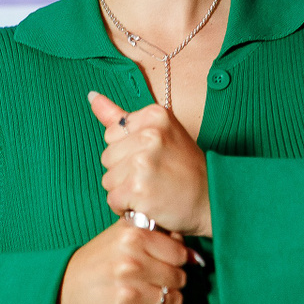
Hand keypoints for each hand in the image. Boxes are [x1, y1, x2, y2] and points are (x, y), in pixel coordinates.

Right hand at [58, 215, 190, 303]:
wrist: (63, 291)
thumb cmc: (97, 262)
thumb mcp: (121, 235)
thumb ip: (156, 235)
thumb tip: (193, 253)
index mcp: (133, 237)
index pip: (180, 254)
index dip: (176, 261)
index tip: (168, 265)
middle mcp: (130, 263)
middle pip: (178, 278)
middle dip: (173, 283)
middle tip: (159, 284)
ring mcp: (127, 293)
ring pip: (173, 301)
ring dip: (169, 303)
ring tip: (155, 299)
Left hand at [88, 92, 212, 236]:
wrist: (211, 199)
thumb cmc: (184, 168)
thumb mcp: (160, 132)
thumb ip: (121, 116)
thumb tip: (91, 96)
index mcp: (154, 115)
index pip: (112, 133)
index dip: (128, 151)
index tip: (153, 157)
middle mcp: (149, 134)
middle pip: (107, 156)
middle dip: (124, 171)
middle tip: (154, 176)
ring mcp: (143, 161)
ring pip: (108, 179)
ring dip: (125, 191)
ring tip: (151, 190)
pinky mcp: (138, 188)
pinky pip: (112, 200)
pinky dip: (126, 208)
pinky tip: (147, 204)